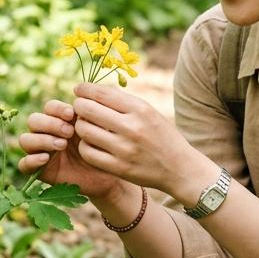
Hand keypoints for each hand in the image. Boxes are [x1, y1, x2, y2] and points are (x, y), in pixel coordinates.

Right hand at [17, 99, 123, 200]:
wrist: (107, 177)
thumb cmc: (104, 151)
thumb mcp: (100, 130)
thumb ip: (92, 114)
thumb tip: (84, 99)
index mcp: (61, 121)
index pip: (49, 107)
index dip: (56, 108)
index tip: (71, 114)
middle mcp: (48, 134)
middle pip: (33, 120)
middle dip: (49, 123)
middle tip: (69, 132)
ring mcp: (42, 152)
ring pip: (25, 139)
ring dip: (41, 139)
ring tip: (62, 145)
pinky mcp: (39, 170)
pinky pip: (24, 164)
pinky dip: (31, 159)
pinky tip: (46, 158)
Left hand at [70, 82, 213, 202]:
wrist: (180, 168)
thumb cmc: (161, 135)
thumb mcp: (149, 112)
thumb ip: (123, 101)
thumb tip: (93, 89)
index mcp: (141, 109)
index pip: (102, 93)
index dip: (84, 89)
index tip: (79, 89)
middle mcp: (133, 127)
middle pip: (88, 110)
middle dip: (78, 106)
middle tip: (79, 108)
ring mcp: (125, 149)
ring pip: (84, 131)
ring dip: (80, 126)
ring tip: (86, 126)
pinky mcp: (119, 168)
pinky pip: (88, 152)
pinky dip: (84, 145)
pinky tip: (90, 143)